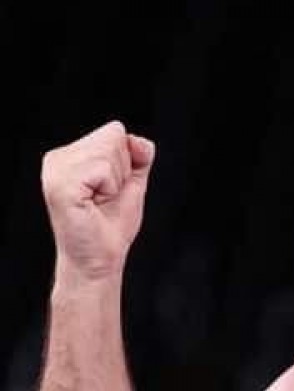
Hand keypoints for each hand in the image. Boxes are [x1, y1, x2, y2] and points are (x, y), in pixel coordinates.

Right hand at [40, 120, 154, 280]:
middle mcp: (58, 158)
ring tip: (101, 201)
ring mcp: (56, 170)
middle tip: (107, 197)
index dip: (126, 162)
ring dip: (116, 181)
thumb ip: (138, 157)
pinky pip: (103, 168)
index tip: (112, 189)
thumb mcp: (131, 184)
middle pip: (113, 136)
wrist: (100, 258)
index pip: (114, 131)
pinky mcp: (62, 184)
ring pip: (109, 150)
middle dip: (123, 170)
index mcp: (70, 155)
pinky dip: (111, 188)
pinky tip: (95, 203)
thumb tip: (139, 141)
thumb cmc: (110, 226)